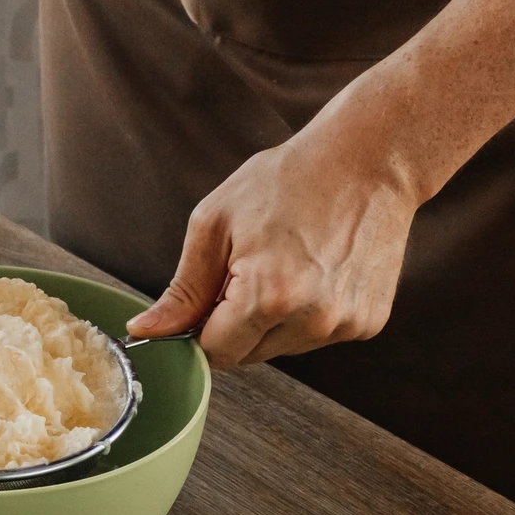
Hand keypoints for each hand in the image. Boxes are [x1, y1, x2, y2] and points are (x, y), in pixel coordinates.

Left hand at [125, 129, 419, 367]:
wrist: (369, 159)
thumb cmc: (288, 180)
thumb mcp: (216, 223)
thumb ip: (182, 289)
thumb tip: (145, 332)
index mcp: (268, 297)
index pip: (215, 353)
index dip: (202, 327)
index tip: (209, 294)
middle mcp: (311, 321)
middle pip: (248, 355)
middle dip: (235, 322)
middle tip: (250, 266)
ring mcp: (345, 325)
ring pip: (282, 347)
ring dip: (272, 319)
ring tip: (288, 262)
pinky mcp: (368, 322)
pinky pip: (317, 334)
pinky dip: (307, 313)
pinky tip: (316, 269)